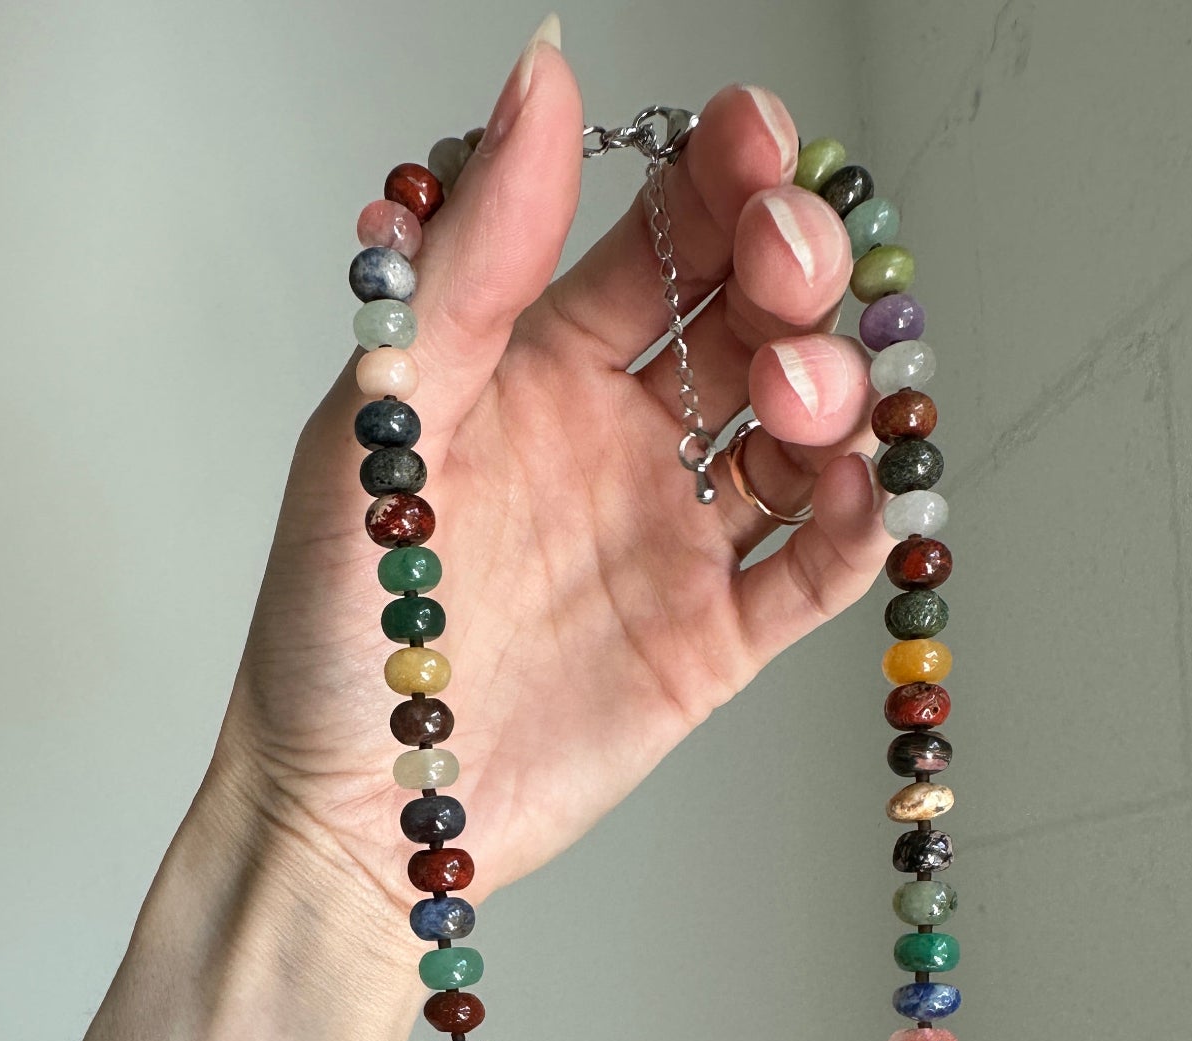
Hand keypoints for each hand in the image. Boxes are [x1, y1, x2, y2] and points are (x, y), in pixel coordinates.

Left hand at [217, 24, 887, 922]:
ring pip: (802, 434)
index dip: (722, 178)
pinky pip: (818, 568)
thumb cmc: (334, 625)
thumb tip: (540, 76)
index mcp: (540, 367)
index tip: (758, 138)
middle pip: (753, 321)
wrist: (356, 814)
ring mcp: (677, 541)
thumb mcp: (385, 418)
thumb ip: (474, 260)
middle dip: (792, 269)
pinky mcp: (716, 644)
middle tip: (784, 266)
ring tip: (792, 395)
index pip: (662, 239)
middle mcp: (623, 441)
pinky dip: (856, 521)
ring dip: (829, 390)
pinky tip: (849, 486)